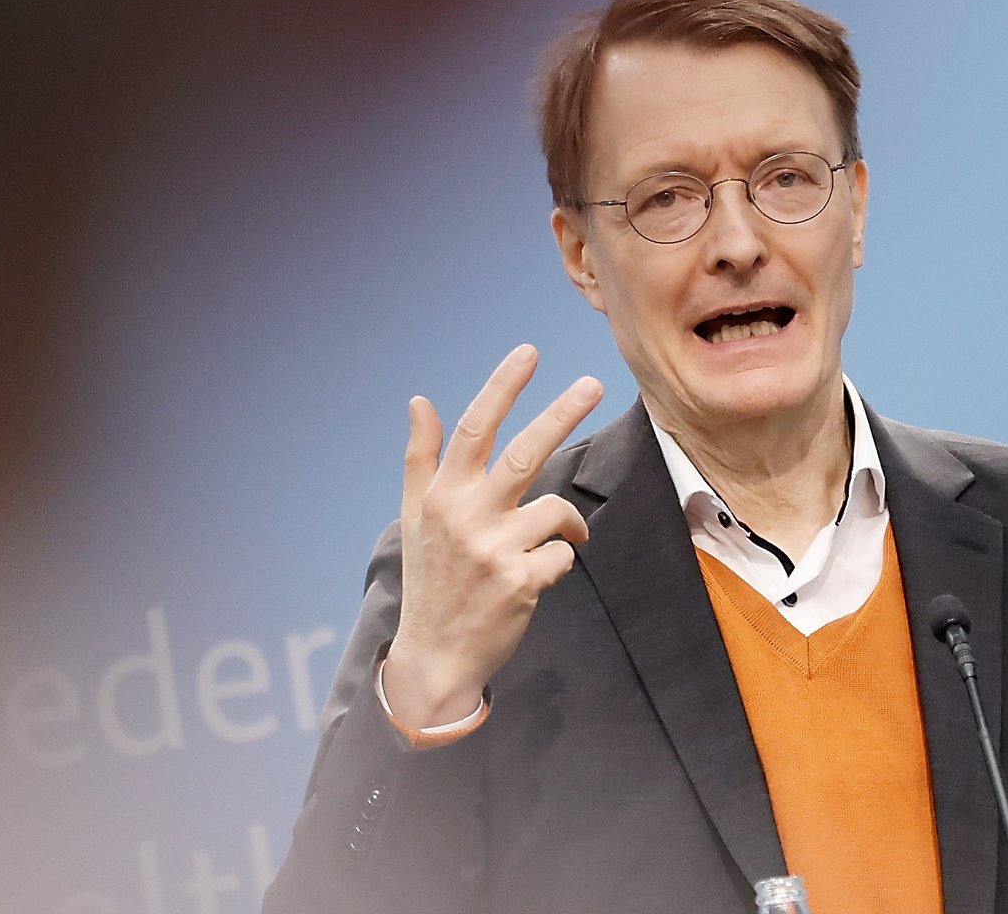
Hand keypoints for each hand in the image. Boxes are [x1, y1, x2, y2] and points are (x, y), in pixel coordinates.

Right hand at [381, 345, 602, 727]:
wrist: (434, 654)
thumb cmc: (429, 577)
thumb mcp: (413, 515)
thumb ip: (421, 457)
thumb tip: (420, 401)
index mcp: (441, 495)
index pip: (473, 429)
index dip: (502, 388)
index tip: (528, 353)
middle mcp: (465, 516)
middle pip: (524, 453)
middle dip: (562, 413)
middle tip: (594, 383)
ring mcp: (494, 550)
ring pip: (556, 509)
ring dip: (568, 522)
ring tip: (563, 535)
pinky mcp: (521, 583)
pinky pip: (564, 554)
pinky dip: (560, 560)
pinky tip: (539, 576)